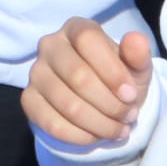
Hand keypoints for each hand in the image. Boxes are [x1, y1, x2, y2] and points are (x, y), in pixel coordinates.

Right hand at [21, 19, 152, 145]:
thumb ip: (138, 55)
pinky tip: (96, 135)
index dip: (112, 70)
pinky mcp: (29, 99)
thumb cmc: (118, 80)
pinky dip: (81, 136)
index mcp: (76, 29)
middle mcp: (50, 45)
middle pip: (78, 76)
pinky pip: (53, 124)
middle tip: (129, 116)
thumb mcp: (135, 68)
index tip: (131, 95)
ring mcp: (35, 72)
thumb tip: (137, 39)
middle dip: (111, 104)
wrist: (100, 104)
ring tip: (119, 129)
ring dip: (101, 124)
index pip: (87, 40)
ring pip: (68, 105)